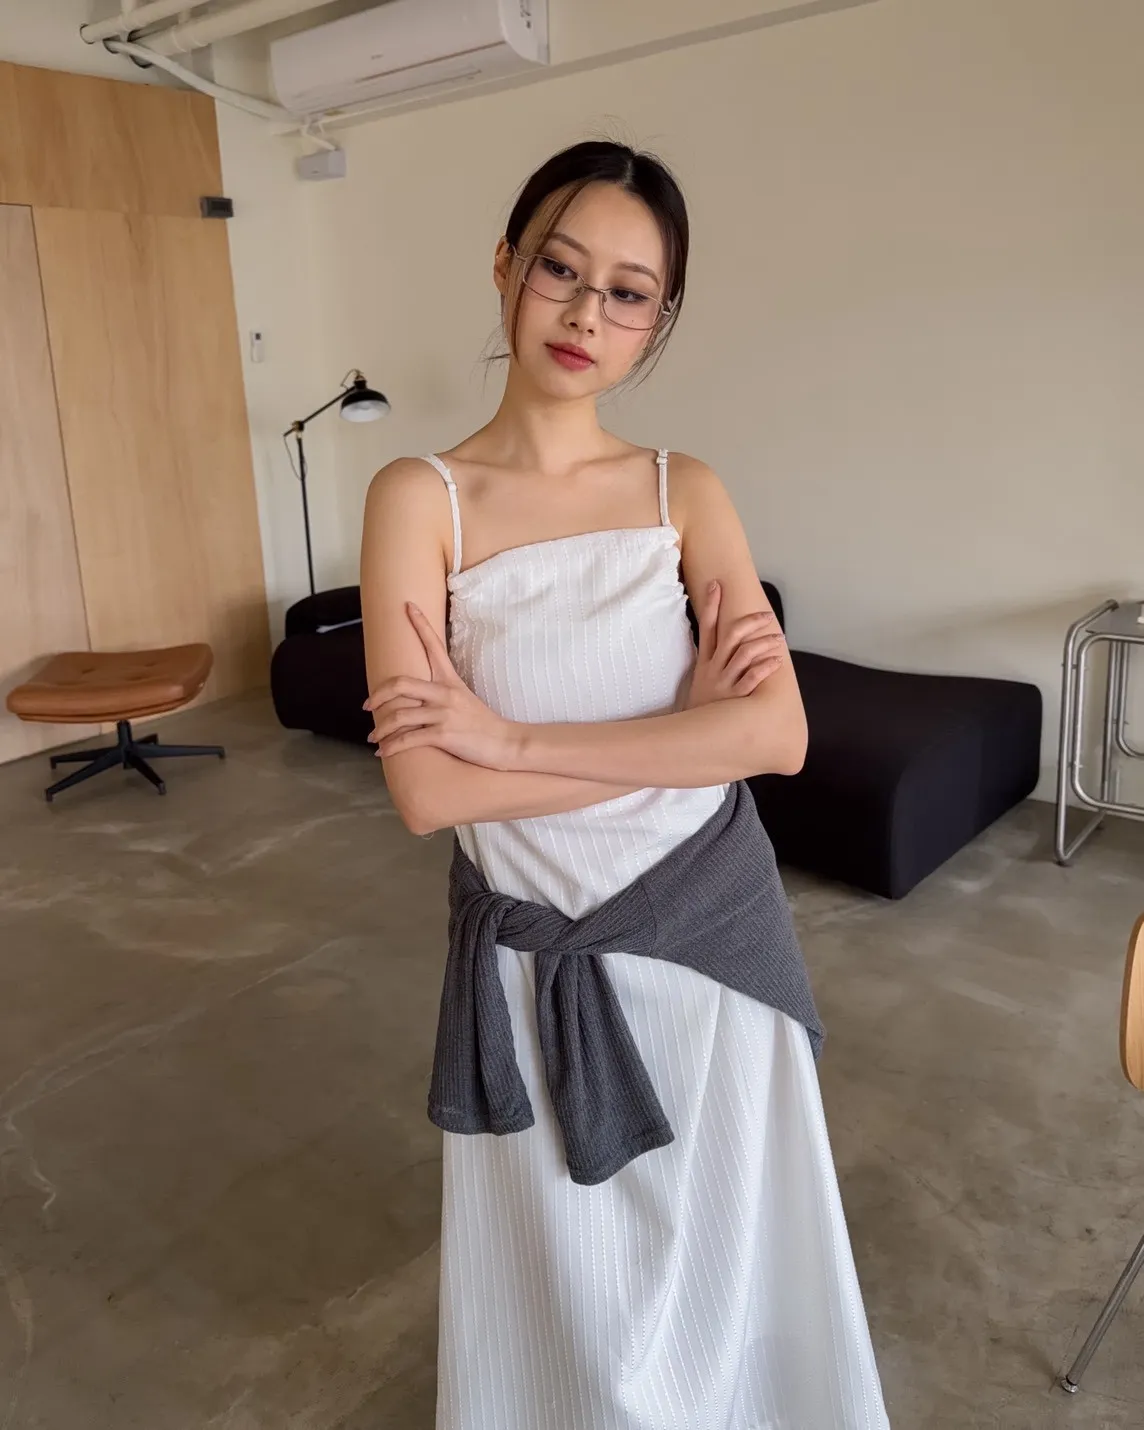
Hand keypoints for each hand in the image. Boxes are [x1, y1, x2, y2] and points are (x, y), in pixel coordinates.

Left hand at [364, 604, 519, 768]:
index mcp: (450, 680)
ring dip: (380, 729)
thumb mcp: (463, 699)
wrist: (504, 743)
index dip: (420, 624)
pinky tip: (382, 752)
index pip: (434, 646)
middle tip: (367, 706)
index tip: (408, 606)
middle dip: (378, 696)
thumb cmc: (482, 724)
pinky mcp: (443, 734)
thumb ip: (440, 694)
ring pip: (399, 716)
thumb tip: (415, 697)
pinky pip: (408, 739)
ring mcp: (444, 713)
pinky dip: (390, 747)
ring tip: (373, 737)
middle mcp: (445, 693)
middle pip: (401, 684)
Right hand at [679, 580, 786, 709]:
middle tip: (766, 616)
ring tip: (778, 639)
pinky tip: (776, 661)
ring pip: (744, 654)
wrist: (694, 735)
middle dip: (749, 622)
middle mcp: (713, 669)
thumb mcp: (701, 682)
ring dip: (763, 643)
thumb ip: (711, 663)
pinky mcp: (735, 698)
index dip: (712, 605)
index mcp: (705, 663)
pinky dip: (765, 667)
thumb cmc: (704, 706)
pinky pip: (752, 678)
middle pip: (730, 636)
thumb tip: (722, 645)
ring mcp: (724, 683)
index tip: (717, 584)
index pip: (707, 628)